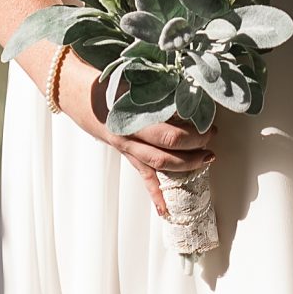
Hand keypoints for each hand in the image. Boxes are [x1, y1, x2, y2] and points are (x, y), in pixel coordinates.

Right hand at [59, 53, 215, 218]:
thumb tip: (189, 94)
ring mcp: (128, 149)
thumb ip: (159, 90)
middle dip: (195, 148)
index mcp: (134, 121)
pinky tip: (165, 211)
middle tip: (212, 139)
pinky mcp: (127, 155)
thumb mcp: (134, 83)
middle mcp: (131, 139)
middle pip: (168, 151)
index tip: (210, 125)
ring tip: (207, 160)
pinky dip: (155, 194)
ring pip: (160, 165)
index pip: (169, 134)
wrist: (80, 95)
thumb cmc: (109, 85)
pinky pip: (144, 177)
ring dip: (186, 165)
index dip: (193, 134)